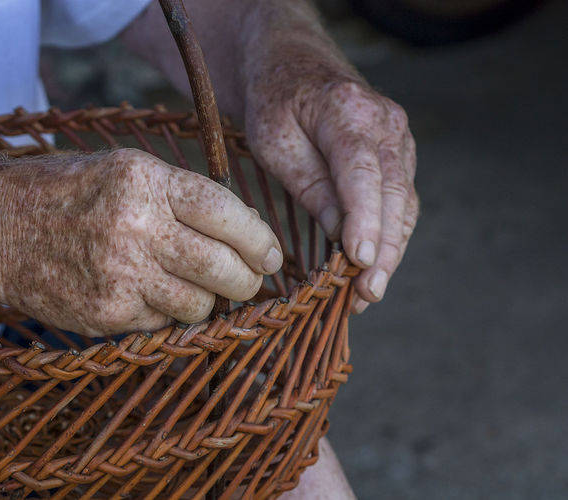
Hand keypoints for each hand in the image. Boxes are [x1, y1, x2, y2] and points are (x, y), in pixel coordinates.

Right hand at [0, 149, 281, 335]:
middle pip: (223, 268)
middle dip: (247, 281)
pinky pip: (163, 323)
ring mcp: (121, 274)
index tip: (272, 255)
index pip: (225, 213)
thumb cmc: (67, 193)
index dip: (259, 239)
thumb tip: (242, 232)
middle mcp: (137, 226)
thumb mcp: (124, 170)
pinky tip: (144, 294)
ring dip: (207, 301)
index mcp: (146, 181)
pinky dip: (165, 314)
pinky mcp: (107, 313)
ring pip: (200, 305)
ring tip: (190, 287)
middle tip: (249, 282)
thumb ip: (181, 197)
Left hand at [246, 79, 418, 312]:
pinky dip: (390, 235)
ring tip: (368, 293)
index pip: (364, 173)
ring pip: (404, 203)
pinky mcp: (400, 155)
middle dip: (385, 250)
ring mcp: (400, 138)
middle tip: (366, 294)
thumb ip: (309, 184)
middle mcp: (387, 124)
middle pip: (394, 195)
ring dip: (391, 251)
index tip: (361, 260)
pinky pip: (400, 200)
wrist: (295, 67)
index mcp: (349, 112)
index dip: (365, 220)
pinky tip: (373, 267)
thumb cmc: (276, 102)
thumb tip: (340, 232)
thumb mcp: (274, 140)